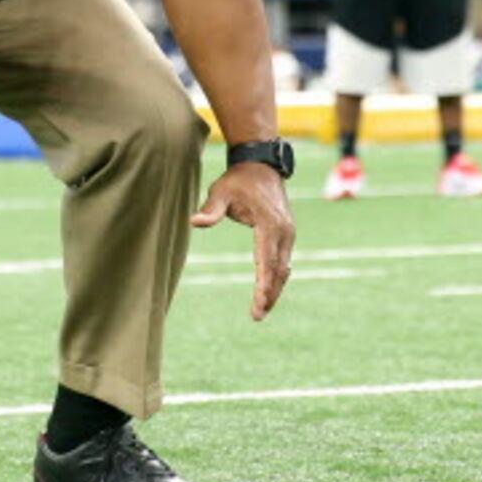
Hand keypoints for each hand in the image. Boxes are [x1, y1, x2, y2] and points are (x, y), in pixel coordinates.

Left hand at [192, 163, 295, 319]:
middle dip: (269, 294)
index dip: (263, 284)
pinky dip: (278, 277)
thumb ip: (210, 210)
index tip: (259, 303)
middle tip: (257, 315)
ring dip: (275, 289)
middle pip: (278, 269)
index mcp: (269, 223)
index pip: (266, 260)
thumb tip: (193, 221)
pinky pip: (284, 260)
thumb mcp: (220, 192)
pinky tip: (270, 292)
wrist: (261, 165)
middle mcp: (283, 230)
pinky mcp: (287, 233)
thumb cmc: (238, 180)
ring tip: (262, 310)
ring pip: (283, 268)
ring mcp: (288, 232)